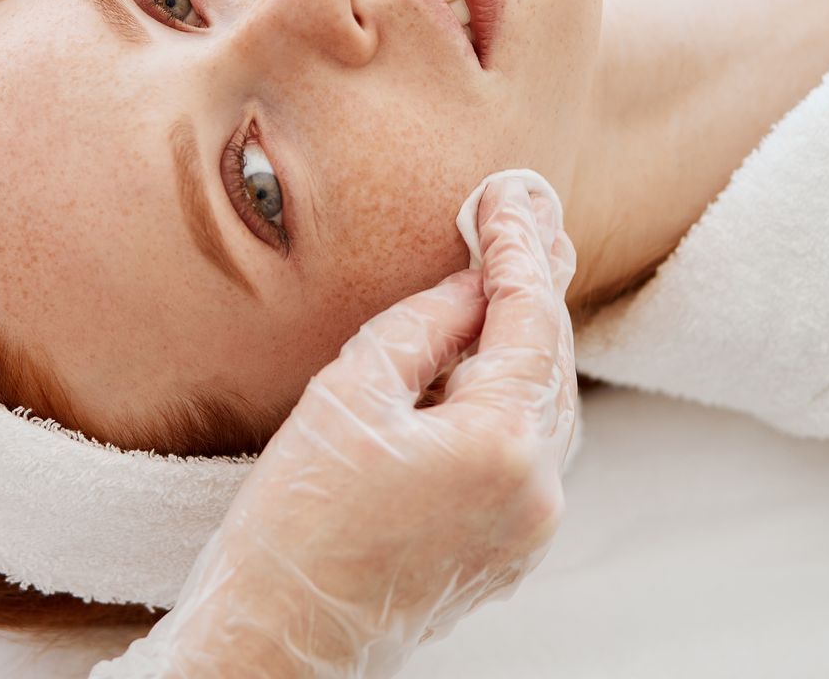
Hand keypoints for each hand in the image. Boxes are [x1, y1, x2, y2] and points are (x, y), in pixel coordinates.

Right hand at [103, 174, 578, 678]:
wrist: (277, 641)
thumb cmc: (293, 524)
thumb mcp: (347, 394)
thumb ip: (423, 324)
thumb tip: (472, 282)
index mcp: (501, 444)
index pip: (528, 316)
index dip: (517, 246)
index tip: (507, 195)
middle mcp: (536, 490)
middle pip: (552, 361)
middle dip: (534, 285)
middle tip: (524, 215)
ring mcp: (529, 529)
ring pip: (545, 407)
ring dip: (527, 341)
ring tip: (513, 272)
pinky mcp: (509, 553)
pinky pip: (529, 452)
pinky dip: (514, 397)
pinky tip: (487, 362)